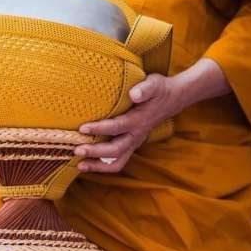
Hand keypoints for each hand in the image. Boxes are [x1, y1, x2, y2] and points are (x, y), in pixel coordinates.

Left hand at [75, 58, 230, 172]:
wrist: (173, 99)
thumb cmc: (158, 90)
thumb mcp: (154, 84)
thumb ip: (145, 89)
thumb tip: (134, 94)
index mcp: (138, 120)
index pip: (117, 127)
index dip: (99, 129)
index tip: (82, 128)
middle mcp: (136, 135)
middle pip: (115, 150)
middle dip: (95, 152)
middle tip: (77, 150)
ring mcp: (134, 142)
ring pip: (117, 161)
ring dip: (98, 165)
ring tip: (80, 165)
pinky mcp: (131, 145)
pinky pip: (118, 161)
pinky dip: (102, 166)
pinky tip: (87, 164)